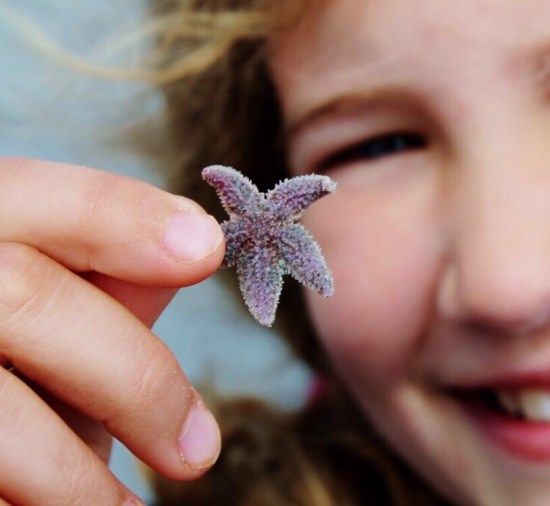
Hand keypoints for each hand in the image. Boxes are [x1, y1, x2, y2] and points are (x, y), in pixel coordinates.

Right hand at [0, 158, 224, 504]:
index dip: (124, 217)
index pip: (42, 196)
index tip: (207, 249)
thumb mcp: (62, 294)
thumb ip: (113, 268)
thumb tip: (197, 242)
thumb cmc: (23, 342)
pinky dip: (33, 498)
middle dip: (132, 375)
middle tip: (198, 450)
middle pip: (24, 296)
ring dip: (73, 475)